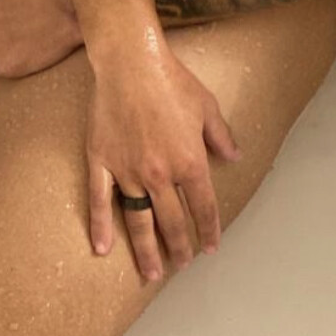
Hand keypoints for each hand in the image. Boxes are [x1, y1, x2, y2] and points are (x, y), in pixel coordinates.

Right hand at [86, 30, 241, 281]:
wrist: (131, 62)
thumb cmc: (172, 81)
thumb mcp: (207, 107)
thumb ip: (221, 137)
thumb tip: (234, 157)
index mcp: (190, 163)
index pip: (203, 208)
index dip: (209, 231)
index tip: (210, 249)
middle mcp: (161, 174)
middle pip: (172, 222)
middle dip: (179, 247)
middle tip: (181, 265)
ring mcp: (128, 171)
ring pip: (139, 220)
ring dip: (146, 250)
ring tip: (151, 273)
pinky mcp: (101, 162)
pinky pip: (101, 201)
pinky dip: (101, 227)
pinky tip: (102, 249)